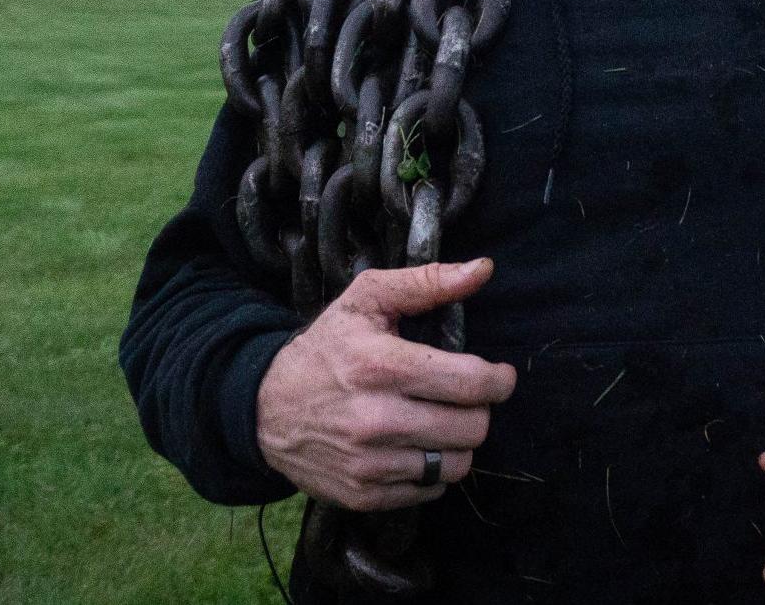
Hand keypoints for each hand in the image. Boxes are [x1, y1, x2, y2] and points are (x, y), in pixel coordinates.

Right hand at [256, 257, 516, 510]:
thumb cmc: (326, 346)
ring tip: (442, 421)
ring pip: (456, 465)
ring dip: (458, 442)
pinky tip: (416, 445)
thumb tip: (482, 269)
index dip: (498, 380)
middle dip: (479, 410)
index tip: (500, 376)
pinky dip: (432, 471)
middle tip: (465, 398)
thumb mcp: (368, 298)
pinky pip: (428, 491)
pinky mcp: (362, 495)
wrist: (265, 408)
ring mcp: (369, 463)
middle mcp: (377, 419)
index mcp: (382, 366)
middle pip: (471, 428)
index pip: (470, 383)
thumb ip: (427, 281)